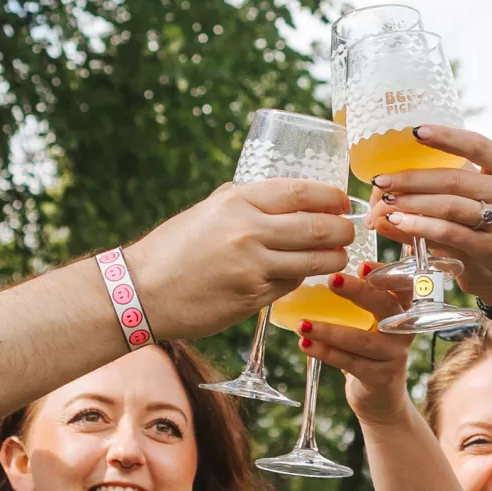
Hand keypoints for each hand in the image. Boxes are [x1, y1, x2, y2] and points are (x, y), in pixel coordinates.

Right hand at [127, 180, 352, 339]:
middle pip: (318, 227)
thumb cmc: (171, 250)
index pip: (302, 193)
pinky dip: (301, 278)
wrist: (141, 291)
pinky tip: (302, 275)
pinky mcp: (252, 297)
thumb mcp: (205, 212)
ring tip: (338, 256)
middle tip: (350, 231)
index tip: (343, 202)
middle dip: (343, 230)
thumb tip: (274, 196)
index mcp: (238, 201)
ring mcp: (253, 266)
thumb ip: (240, 201)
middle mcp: (249, 230)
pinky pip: (291, 284)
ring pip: (313, 260)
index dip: (332, 197)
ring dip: (334, 259)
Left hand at [297, 270, 413, 426]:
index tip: (362, 264)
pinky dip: (326, 354)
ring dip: (330, 331)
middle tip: (331, 281)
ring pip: (362, 340)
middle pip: (385, 306)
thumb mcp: (369, 322)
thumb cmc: (368, 349)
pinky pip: (350, 363)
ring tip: (303, 324)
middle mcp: (404, 330)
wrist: (380, 397)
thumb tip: (317, 270)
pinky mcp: (381, 377)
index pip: (402, 285)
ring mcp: (394, 355)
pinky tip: (306, 346)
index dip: (386, 273)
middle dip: (358, 292)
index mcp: (403, 309)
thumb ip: (358, 300)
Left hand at [368, 127, 491, 311]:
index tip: (414, 131)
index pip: (475, 143)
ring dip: (411, 203)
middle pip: (452, 177)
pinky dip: (421, 228)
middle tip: (381, 179)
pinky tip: (400, 225)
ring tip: (384, 203)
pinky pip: (450, 233)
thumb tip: (422, 172)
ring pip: (448, 205)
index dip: (444, 136)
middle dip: (411, 177)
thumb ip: (476, 179)